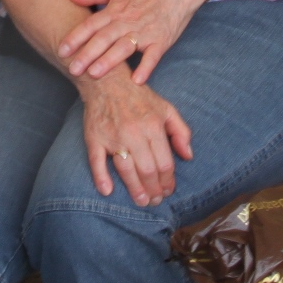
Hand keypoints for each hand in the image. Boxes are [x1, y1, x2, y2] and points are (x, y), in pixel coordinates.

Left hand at [57, 0, 210, 83]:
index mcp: (115, 9)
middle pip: (104, 38)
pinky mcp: (162, 40)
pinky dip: (146, 68)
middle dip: (87, 54)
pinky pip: (153, 56)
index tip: (61, 50)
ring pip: (124, 47)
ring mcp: (145, 31)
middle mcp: (127, 21)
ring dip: (110, 61)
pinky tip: (136, 81)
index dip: (75, 37)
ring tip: (95, 74)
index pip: (91, 24)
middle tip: (72, 69)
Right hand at [81, 72, 193, 207]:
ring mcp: (113, 136)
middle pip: (148, 170)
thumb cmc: (139, 97)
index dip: (168, 181)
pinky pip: (96, 161)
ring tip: (142, 201)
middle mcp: (134, 132)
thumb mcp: (166, 108)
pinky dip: (101, 178)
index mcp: (153, 126)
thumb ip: (181, 132)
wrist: (107, 80)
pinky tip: (107, 191)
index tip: (169, 191)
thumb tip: (188, 156)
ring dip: (135, 189)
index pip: (165, 162)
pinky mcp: (94, 137)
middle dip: (154, 190)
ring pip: (126, 169)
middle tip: (156, 201)